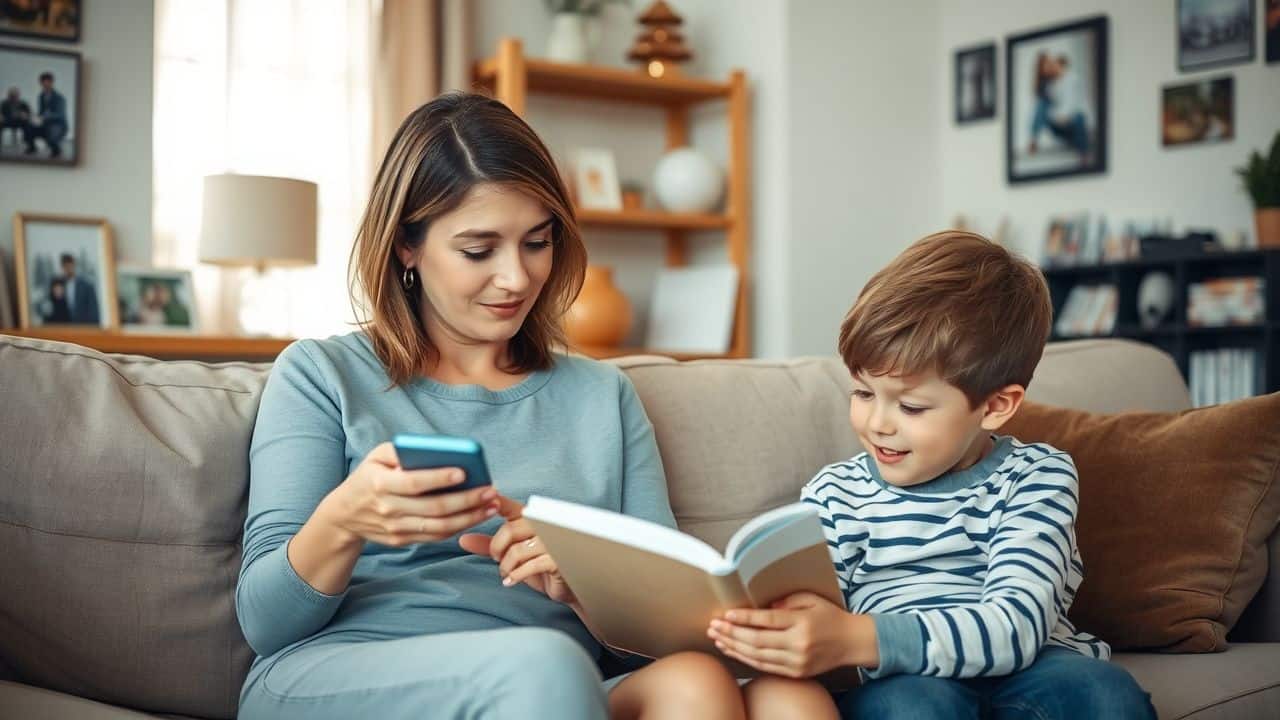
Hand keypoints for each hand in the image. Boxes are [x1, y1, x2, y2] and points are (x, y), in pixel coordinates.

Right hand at [316, 442, 500, 547]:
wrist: (344, 514)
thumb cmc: (368, 477)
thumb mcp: (376, 456)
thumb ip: (402, 451)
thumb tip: (437, 450)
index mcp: (380, 484)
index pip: (414, 483)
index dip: (440, 478)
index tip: (465, 471)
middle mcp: (388, 509)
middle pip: (434, 508)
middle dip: (467, 500)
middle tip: (490, 491)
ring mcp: (395, 528)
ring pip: (439, 527)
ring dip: (470, 517)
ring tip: (491, 505)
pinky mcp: (402, 540)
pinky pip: (435, 536)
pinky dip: (458, 527)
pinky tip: (476, 515)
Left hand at [458, 498, 576, 604]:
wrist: (566, 588)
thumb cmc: (541, 567)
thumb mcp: (512, 555)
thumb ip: (489, 546)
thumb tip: (463, 539)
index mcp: (532, 520)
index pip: (512, 507)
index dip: (498, 502)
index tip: (487, 500)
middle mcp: (543, 527)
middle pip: (510, 529)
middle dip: (496, 548)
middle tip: (497, 559)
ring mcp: (553, 543)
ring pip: (517, 550)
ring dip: (506, 566)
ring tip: (507, 573)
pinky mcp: (558, 561)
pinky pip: (530, 566)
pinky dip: (516, 575)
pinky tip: (511, 581)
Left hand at [706, 592, 876, 677]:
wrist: (851, 642)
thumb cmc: (830, 616)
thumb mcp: (811, 599)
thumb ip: (787, 601)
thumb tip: (762, 607)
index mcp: (802, 623)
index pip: (767, 621)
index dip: (744, 618)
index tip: (726, 614)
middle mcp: (799, 644)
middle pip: (757, 641)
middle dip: (732, 633)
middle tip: (714, 626)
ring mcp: (797, 661)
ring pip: (757, 656)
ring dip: (734, 647)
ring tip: (717, 638)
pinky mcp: (796, 673)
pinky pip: (765, 667)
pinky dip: (746, 659)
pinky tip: (733, 651)